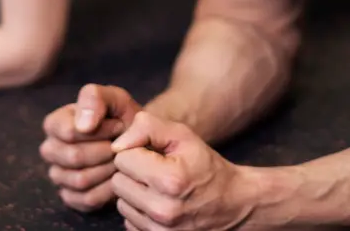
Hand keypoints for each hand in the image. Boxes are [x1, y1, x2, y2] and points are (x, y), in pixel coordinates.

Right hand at [40, 84, 142, 211]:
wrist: (138, 141)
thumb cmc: (122, 117)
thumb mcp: (113, 98)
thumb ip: (95, 99)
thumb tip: (83, 126)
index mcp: (55, 124)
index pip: (68, 132)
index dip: (100, 131)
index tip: (119, 126)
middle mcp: (50, 150)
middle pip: (74, 157)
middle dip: (106, 151)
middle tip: (123, 145)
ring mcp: (59, 176)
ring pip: (80, 180)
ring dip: (109, 169)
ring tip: (122, 159)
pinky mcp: (71, 197)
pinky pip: (87, 199)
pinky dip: (109, 189)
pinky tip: (118, 176)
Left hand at [111, 112, 254, 230]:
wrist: (232, 204)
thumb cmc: (205, 166)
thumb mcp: (183, 136)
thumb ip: (147, 127)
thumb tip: (117, 145)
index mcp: (169, 180)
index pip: (122, 158)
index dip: (136, 152)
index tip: (154, 155)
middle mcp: (162, 210)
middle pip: (117, 182)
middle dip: (133, 173)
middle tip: (155, 171)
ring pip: (121, 203)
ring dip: (135, 193)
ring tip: (158, 188)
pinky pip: (128, 221)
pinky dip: (140, 212)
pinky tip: (158, 204)